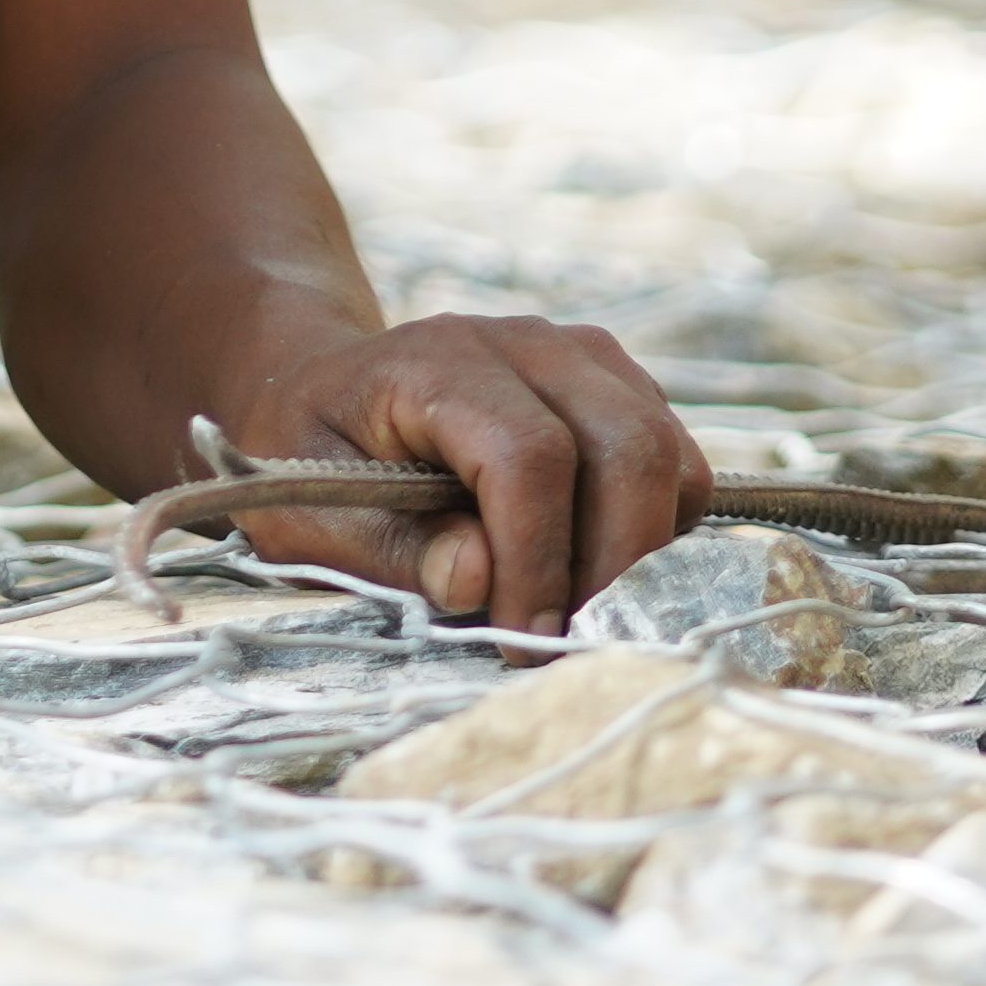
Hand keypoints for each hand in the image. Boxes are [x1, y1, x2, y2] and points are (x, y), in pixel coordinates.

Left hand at [205, 309, 699, 633]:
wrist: (327, 384)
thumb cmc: (313, 454)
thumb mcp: (309, 514)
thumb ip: (391, 549)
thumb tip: (478, 579)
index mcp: (441, 363)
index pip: (531, 456)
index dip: (539, 559)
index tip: (524, 641)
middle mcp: (526, 343)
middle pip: (626, 448)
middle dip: (612, 567)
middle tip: (563, 642)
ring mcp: (582, 357)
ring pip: (666, 455)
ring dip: (641, 552)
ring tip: (576, 611)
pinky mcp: (617, 386)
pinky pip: (675, 460)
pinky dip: (657, 526)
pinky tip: (592, 566)